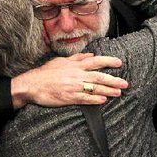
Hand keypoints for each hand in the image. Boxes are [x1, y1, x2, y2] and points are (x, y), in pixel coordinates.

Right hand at [10, 52, 128, 108]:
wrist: (32, 85)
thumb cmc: (46, 73)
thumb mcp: (61, 61)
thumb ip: (77, 58)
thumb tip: (91, 55)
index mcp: (74, 65)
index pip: (95, 61)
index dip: (108, 61)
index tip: (119, 63)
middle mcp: (76, 75)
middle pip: (99, 77)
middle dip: (113, 80)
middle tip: (125, 83)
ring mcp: (73, 87)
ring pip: (94, 88)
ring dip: (107, 91)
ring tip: (118, 93)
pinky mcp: (68, 98)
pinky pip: (84, 99)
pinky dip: (94, 100)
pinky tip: (103, 101)